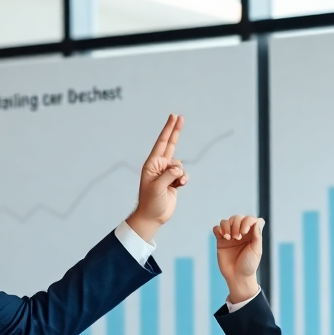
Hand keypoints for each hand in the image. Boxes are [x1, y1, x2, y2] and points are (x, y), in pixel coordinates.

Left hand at [126, 114, 186, 242]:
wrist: (152, 217)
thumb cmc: (150, 203)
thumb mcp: (158, 188)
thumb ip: (169, 175)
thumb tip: (179, 169)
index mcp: (152, 164)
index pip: (162, 143)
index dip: (168, 130)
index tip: (173, 117)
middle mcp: (159, 166)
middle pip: (170, 145)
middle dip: (175, 132)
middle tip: (180, 117)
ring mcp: (166, 173)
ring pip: (180, 166)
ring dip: (181, 174)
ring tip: (174, 184)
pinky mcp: (173, 181)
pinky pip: (183, 175)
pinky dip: (183, 180)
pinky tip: (179, 186)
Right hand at [213, 214, 263, 302]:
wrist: (237, 276)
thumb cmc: (249, 265)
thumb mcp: (256, 250)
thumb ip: (257, 235)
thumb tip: (257, 221)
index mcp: (251, 234)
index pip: (250, 219)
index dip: (247, 221)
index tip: (244, 232)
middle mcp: (241, 233)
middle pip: (237, 218)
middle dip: (236, 225)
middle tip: (237, 238)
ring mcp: (230, 236)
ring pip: (226, 221)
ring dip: (227, 227)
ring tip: (229, 238)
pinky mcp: (220, 240)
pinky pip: (217, 228)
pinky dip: (218, 229)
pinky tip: (223, 237)